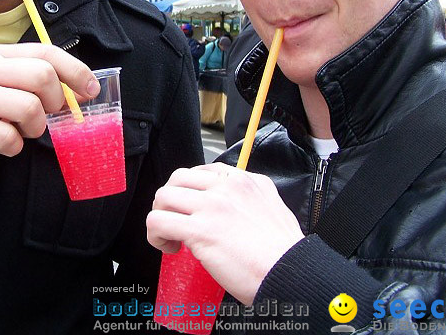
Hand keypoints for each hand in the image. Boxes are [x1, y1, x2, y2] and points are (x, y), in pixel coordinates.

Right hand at [0, 43, 99, 187]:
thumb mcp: (4, 87)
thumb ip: (38, 85)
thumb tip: (82, 91)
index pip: (46, 52)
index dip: (75, 70)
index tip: (91, 90)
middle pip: (42, 76)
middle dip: (54, 102)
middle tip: (44, 116)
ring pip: (29, 108)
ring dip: (34, 128)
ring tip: (21, 131)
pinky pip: (8, 137)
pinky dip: (14, 146)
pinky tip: (4, 144)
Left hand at [146, 163, 302, 304]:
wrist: (290, 272)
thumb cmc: (283, 252)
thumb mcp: (272, 207)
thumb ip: (248, 200)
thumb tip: (230, 210)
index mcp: (244, 180)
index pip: (202, 172)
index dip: (190, 192)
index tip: (191, 209)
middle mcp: (226, 187)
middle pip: (177, 179)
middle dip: (170, 200)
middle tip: (176, 221)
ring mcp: (211, 205)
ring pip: (163, 197)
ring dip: (160, 217)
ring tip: (171, 236)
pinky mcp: (199, 229)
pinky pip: (157, 222)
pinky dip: (155, 236)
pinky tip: (169, 248)